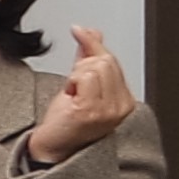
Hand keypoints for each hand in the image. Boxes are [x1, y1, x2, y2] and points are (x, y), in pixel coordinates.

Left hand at [23, 25, 137, 166]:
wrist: (53, 147)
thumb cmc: (66, 122)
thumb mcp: (81, 85)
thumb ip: (88, 58)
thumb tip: (92, 32)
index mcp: (125, 102)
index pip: (113, 61)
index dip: (93, 46)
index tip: (79, 30)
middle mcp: (120, 108)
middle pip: (105, 61)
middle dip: (82, 65)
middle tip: (73, 84)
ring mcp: (107, 110)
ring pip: (94, 67)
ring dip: (75, 76)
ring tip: (72, 94)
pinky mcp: (90, 110)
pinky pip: (82, 77)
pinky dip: (70, 82)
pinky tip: (69, 96)